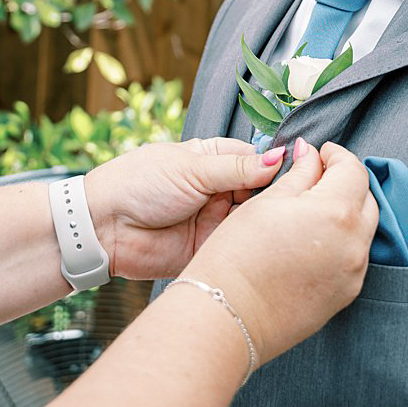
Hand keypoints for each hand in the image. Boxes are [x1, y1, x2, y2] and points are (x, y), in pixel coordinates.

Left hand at [85, 138, 289, 281]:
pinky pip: (242, 245)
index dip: (279, 163)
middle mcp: (220, 190)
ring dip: (270, 218)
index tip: (306, 167)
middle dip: (279, 192)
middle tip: (298, 195)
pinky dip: (256, 243)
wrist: (101, 229)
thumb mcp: (192, 169)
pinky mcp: (212, 248)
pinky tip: (273, 240)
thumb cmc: (138, 185)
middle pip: (264, 189)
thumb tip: (280, 157)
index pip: (259, 158)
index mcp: (215, 160)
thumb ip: (238, 168)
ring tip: (288, 217)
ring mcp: (218, 220)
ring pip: (257, 217)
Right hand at [182, 140, 376, 365]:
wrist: (225, 318)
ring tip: (313, 211)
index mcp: (336, 212)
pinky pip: (354, 258)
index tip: (321, 153)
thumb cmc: (235, 257)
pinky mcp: (346, 294)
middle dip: (345, 183)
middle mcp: (354, 243)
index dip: (336, 155)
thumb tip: (311, 153)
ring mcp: (354, 272)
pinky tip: (313, 242)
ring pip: (363, 230)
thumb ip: (299, 174)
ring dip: (346, 213)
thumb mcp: (265, 203)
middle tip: (318, 177)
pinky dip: (342, 243)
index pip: (353, 170)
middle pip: (365, 199)